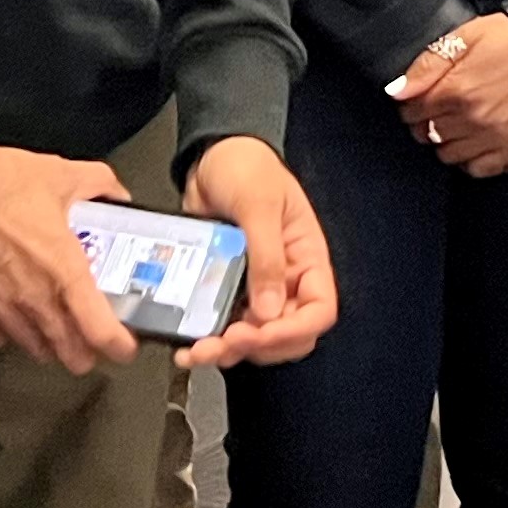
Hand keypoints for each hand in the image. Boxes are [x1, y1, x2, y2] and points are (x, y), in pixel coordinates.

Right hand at [0, 136, 134, 373]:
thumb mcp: (62, 173)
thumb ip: (98, 184)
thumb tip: (116, 194)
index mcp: (63, 268)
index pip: (99, 329)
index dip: (117, 346)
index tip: (125, 347)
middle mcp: (34, 295)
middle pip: (68, 351)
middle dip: (84, 354)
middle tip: (92, 346)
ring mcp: (0, 305)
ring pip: (32, 347)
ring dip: (48, 345)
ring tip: (56, 336)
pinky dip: (8, 333)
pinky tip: (13, 322)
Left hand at [176, 136, 339, 368]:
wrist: (209, 156)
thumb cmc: (246, 167)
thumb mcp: (258, 205)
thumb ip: (266, 256)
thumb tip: (268, 311)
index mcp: (306, 258)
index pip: (318, 310)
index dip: (293, 331)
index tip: (260, 333)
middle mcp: (285, 279)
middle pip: (286, 335)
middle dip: (256, 346)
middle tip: (224, 342)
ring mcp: (254, 288)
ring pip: (253, 338)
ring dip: (228, 350)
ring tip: (198, 350)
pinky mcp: (225, 290)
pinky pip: (223, 326)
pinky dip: (209, 339)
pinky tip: (188, 343)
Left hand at [389, 14, 507, 173]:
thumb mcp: (464, 37)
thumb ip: (427, 65)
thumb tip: (396, 91)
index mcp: (457, 90)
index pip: (413, 112)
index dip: (411, 105)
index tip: (417, 100)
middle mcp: (475, 118)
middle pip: (429, 136)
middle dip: (426, 123)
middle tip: (436, 110)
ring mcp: (497, 136)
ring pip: (451, 155)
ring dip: (447, 141)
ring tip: (456, 124)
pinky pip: (482, 169)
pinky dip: (473, 160)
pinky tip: (474, 142)